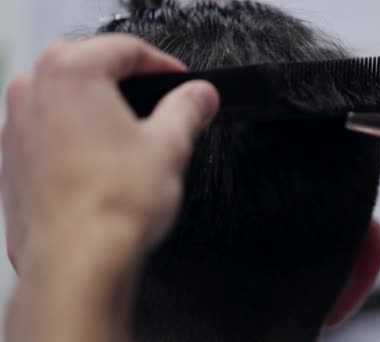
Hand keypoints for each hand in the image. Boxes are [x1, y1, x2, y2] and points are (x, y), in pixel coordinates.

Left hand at [2, 34, 218, 341]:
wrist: (77, 262)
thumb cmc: (112, 205)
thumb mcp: (170, 145)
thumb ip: (189, 109)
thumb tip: (201, 95)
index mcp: (71, 73)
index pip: (126, 49)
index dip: (163, 65)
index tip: (183, 82)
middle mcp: (33, 92)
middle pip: (91, 68)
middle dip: (130, 83)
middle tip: (162, 106)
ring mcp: (16, 128)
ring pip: (67, 101)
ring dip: (101, 110)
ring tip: (134, 140)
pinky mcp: (12, 161)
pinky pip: (50, 133)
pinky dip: (77, 138)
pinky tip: (103, 165)